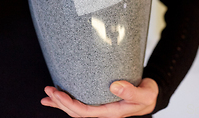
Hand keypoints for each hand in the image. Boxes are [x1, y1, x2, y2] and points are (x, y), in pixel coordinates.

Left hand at [41, 78, 157, 117]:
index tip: (58, 94)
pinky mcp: (99, 101)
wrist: (150, 94)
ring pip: (76, 109)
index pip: (85, 112)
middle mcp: (103, 112)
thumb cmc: (147, 94)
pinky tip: (57, 96)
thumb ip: (132, 92)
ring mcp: (100, 107)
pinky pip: (81, 102)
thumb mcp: (145, 94)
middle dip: (60, 102)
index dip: (70, 104)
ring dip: (60, 102)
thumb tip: (114, 86)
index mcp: (111, 112)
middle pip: (76, 112)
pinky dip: (67, 99)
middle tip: (49, 90)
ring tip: (47, 94)